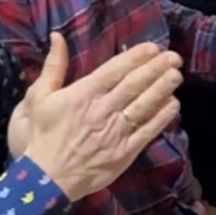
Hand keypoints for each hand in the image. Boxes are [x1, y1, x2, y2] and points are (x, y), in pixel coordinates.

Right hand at [6, 34, 183, 201]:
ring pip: (143, 106)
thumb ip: (52, 66)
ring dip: (162, 89)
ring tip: (176, 75)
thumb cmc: (42, 134)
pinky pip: (147, 132)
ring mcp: (115, 132)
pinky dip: (161, 118)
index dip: (135, 57)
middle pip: (134, 85)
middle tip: (174, 56)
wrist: (47, 177)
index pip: (114, 71)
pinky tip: (173, 105)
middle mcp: (102, 110)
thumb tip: (57, 37)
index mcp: (82, 94)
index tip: (152, 48)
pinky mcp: (124, 153)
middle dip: (155, 69)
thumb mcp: (38, 96)